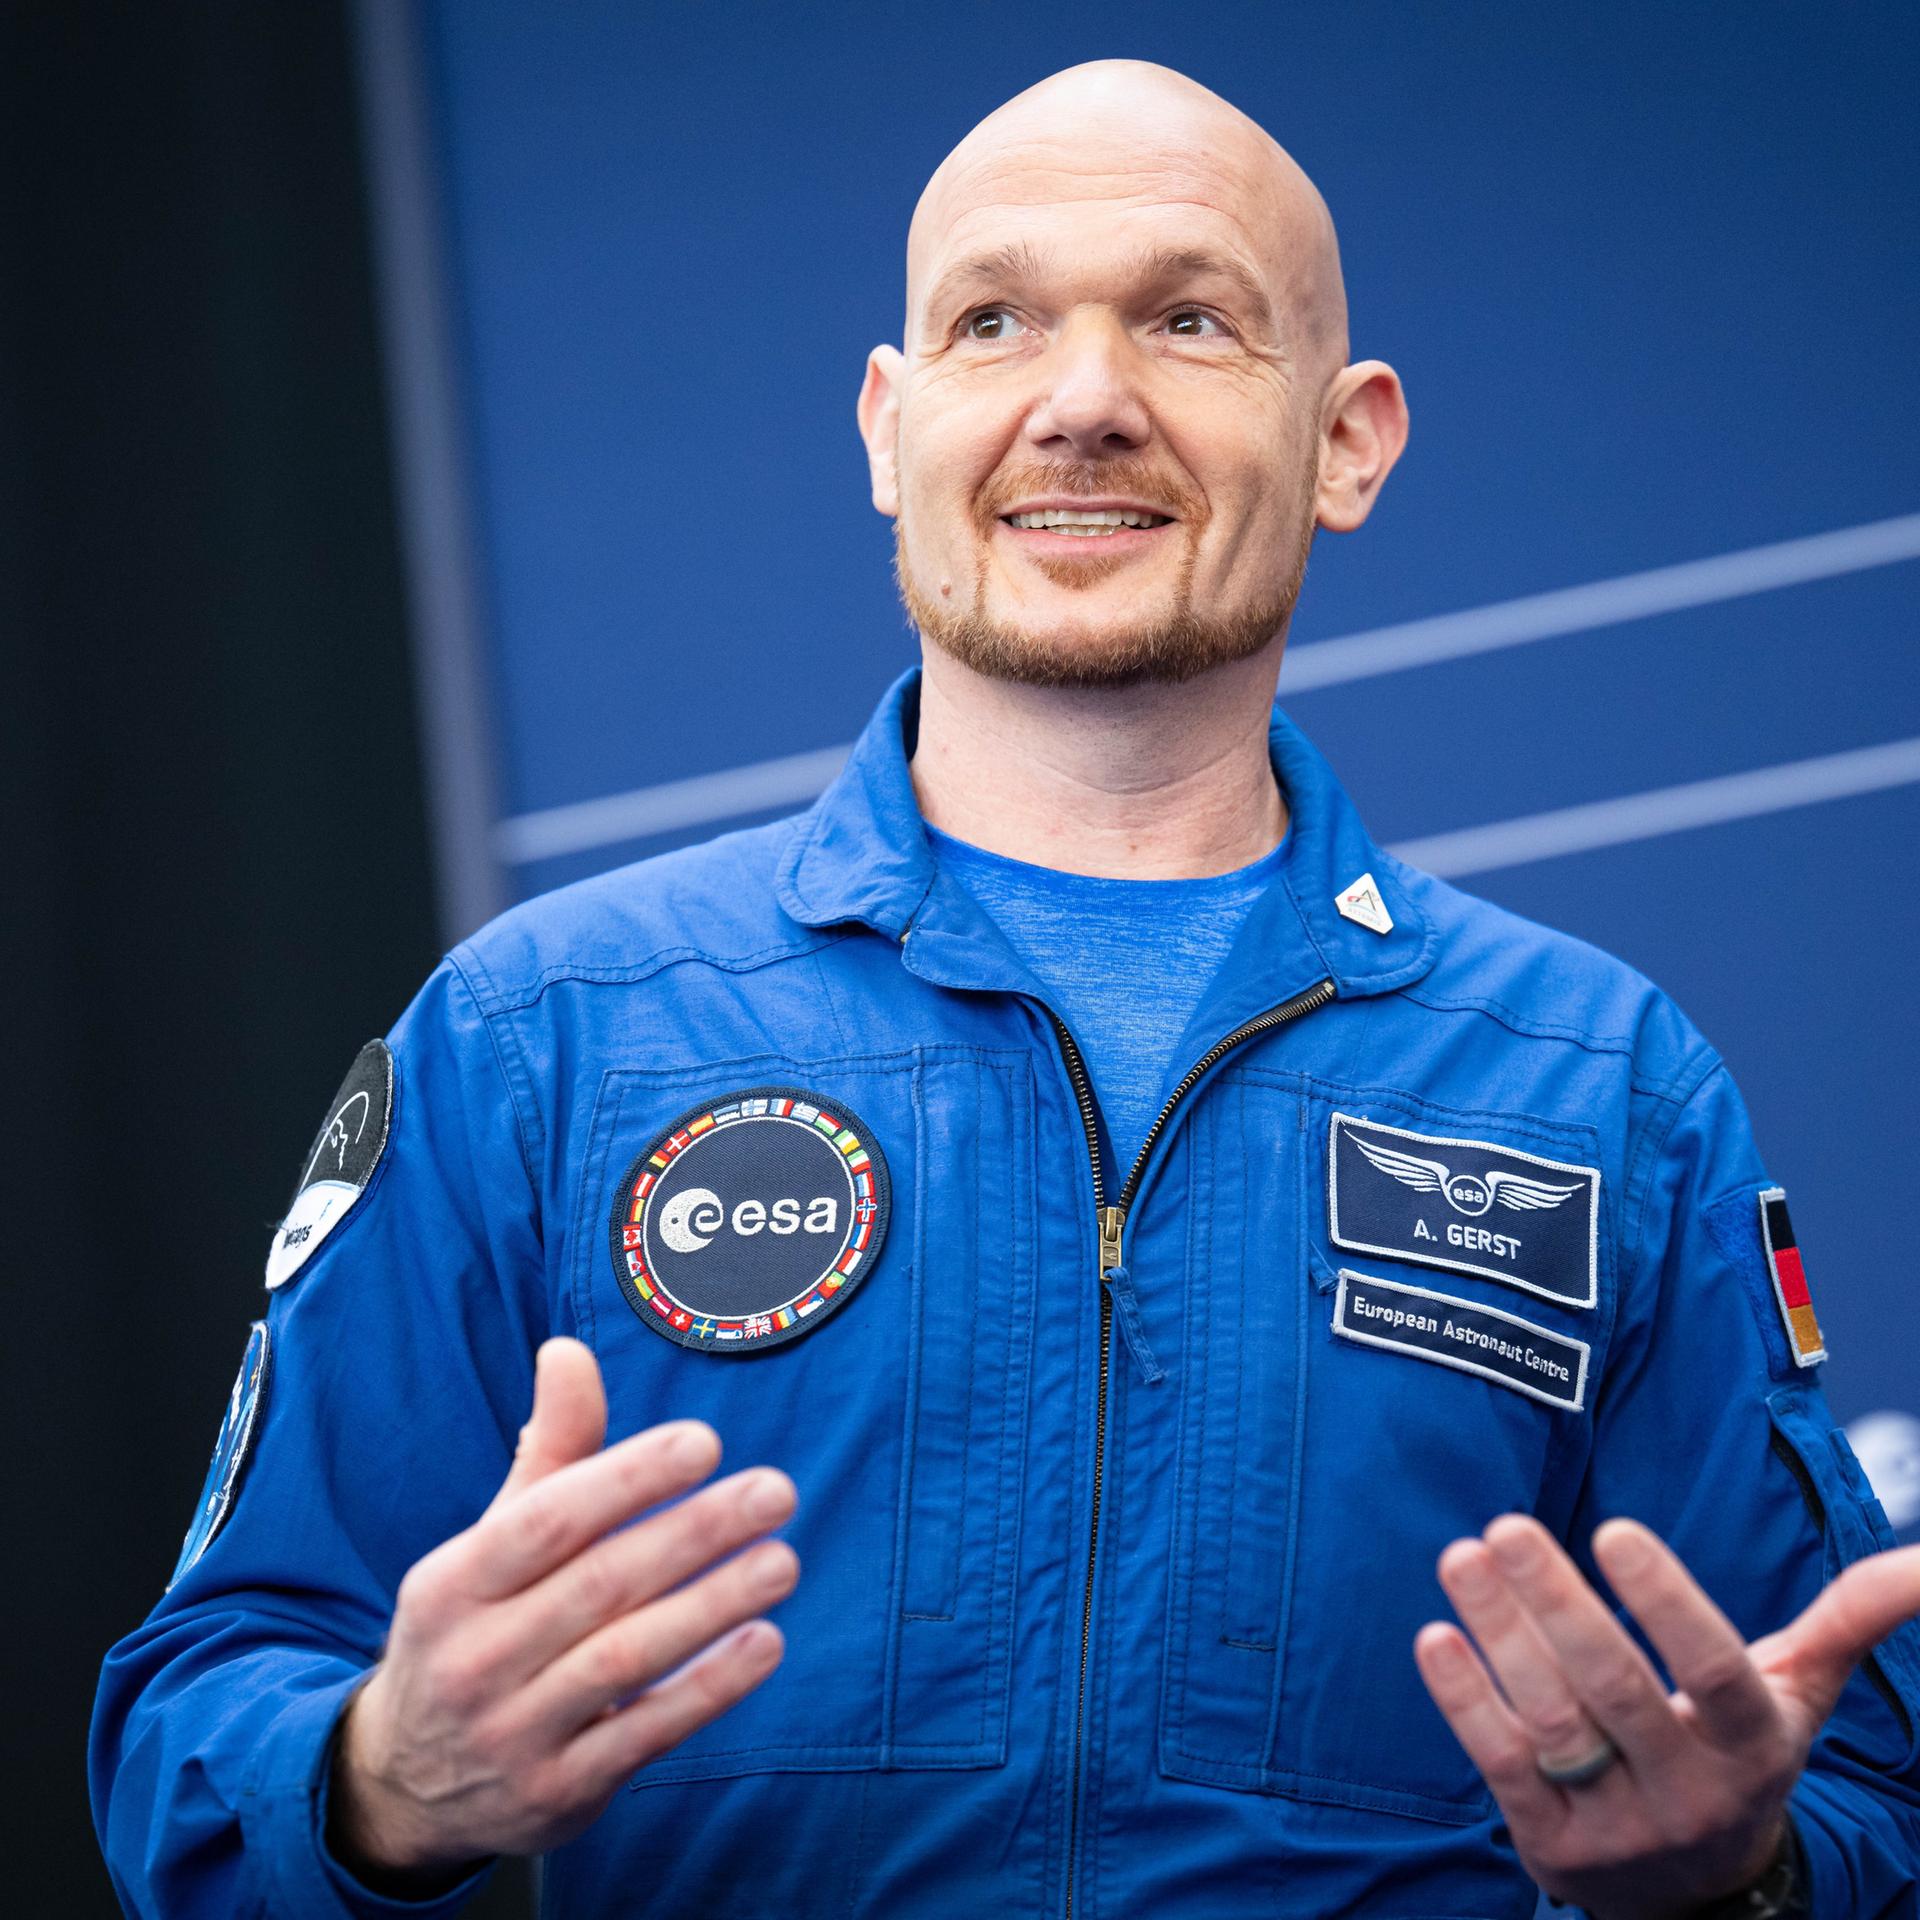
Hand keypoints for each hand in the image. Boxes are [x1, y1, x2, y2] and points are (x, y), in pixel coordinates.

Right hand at [328, 1337, 798, 1890]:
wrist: (403, 1786)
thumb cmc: (473, 1628)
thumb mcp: (488, 1544)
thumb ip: (546, 1453)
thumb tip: (569, 1351)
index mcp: (453, 1582)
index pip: (546, 1521)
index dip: (626, 1478)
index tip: (705, 1442)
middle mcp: (475, 1658)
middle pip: (598, 1585)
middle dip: (694, 1533)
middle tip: (774, 1491)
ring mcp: (514, 1732)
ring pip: (625, 1660)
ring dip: (712, 1607)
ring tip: (782, 1561)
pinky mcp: (559, 1792)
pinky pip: (643, 1734)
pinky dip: (706, 1689)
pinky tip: (762, 1643)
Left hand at [1414, 1512, 1919, 1918]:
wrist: (1693, 1895)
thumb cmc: (1737, 1753)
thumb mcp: (1795, 1695)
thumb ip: (1851, 1621)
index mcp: (1752, 1745)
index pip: (1714, 1672)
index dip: (1666, 1604)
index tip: (1613, 1530)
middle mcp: (1689, 1791)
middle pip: (1617, 1689)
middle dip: (1557, 1603)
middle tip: (1506, 1526)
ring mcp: (1618, 1825)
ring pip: (1555, 1722)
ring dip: (1501, 1634)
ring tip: (1462, 1556)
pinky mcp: (1551, 1844)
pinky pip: (1504, 1765)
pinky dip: (1465, 1699)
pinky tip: (1437, 1635)